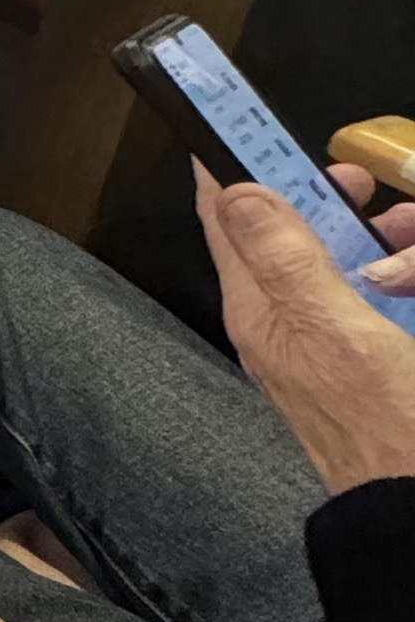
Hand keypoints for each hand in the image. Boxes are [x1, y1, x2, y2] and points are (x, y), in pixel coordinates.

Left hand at [194, 164, 414, 495]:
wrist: (414, 505)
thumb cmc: (387, 424)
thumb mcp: (334, 329)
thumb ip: (287, 259)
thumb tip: (238, 191)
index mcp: (260, 308)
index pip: (226, 218)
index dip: (230, 163)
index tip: (239, 116)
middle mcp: (280, 320)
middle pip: (286, 230)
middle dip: (324, 194)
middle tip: (363, 182)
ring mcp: (321, 339)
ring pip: (335, 256)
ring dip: (372, 234)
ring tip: (410, 231)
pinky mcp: (361, 355)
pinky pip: (364, 293)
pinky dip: (390, 273)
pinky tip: (413, 275)